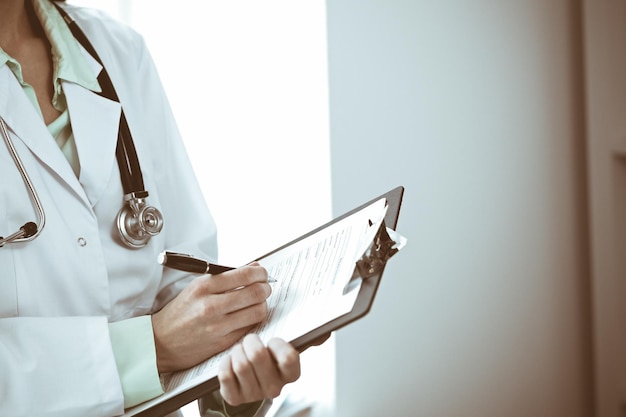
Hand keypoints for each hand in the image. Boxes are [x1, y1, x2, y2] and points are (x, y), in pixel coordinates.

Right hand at [151, 265, 270, 372]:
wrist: (160, 342)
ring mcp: (218, 326)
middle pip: (256, 292)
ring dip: (263, 304)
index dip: (260, 273)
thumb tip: (253, 268)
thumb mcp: (196, 287)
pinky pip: (250, 328)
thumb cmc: (179, 313)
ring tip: (259, 302)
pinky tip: (249, 316)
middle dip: (266, 287)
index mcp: (203, 287)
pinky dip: (254, 320)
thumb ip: (225, 277)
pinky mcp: (223, 342)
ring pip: (258, 311)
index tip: (262, 273)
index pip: (244, 275)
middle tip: (265, 287)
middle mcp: (211, 306)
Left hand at [218, 335, 300, 405]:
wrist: (249, 379)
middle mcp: (275, 387)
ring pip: (241, 364)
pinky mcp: (235, 398)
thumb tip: (323, 335)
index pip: (288, 358)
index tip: (272, 341)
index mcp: (291, 373)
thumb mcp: (285, 348)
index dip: (277, 344)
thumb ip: (305, 339)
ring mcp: (254, 395)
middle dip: (251, 341)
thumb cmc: (269, 358)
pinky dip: (226, 362)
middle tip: (250, 341)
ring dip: (237, 351)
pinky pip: (226, 374)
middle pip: (258, 356)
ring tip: (240, 351)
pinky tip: (231, 361)